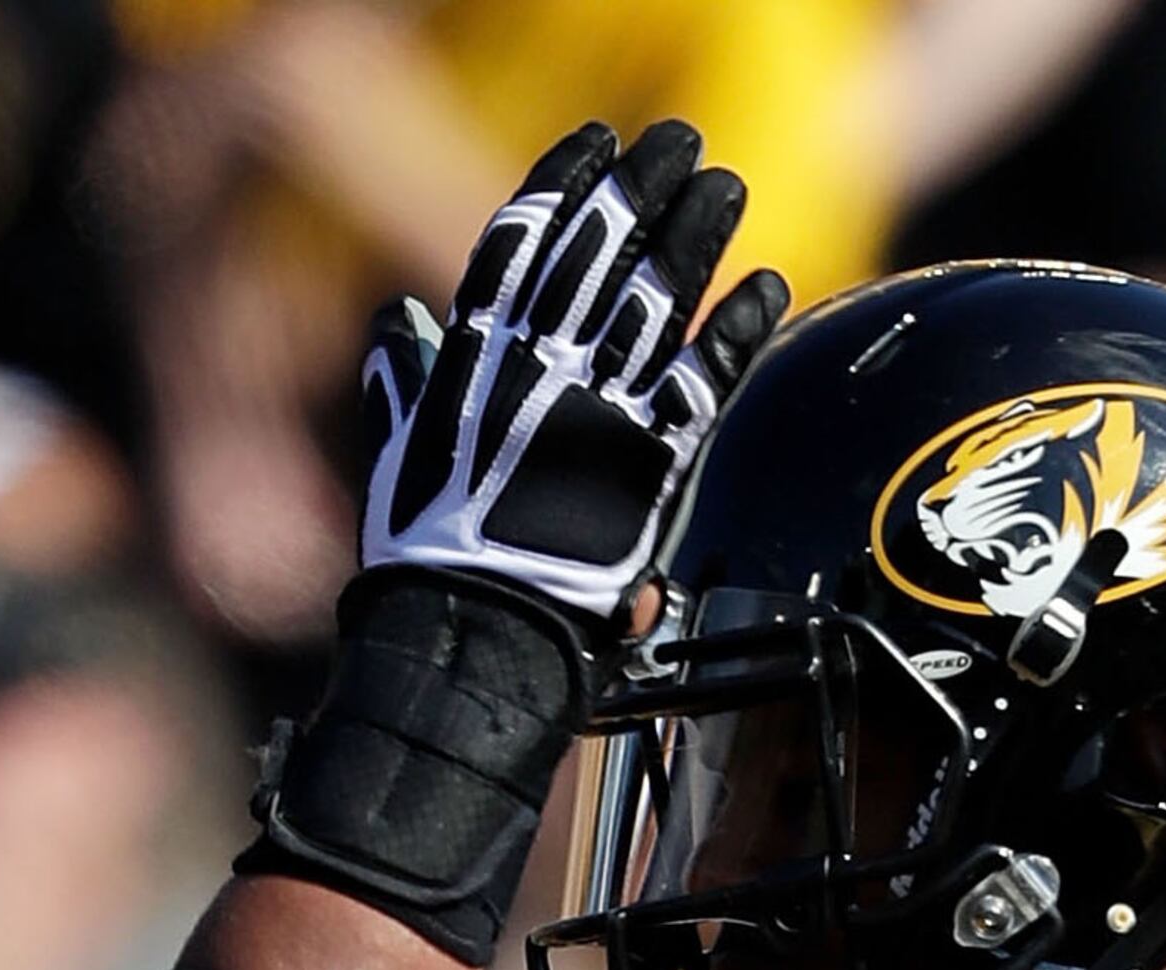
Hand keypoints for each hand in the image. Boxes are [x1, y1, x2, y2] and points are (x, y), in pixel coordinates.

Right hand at [357, 119, 788, 618]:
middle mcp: (541, 367)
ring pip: (659, 297)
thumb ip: (405, 381)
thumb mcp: (397, 454)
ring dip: (697, 234)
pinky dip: (739, 329)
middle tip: (680, 142)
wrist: (476, 633)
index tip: (598, 141)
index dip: (565, 184)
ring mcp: (602, 407)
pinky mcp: (653, 458)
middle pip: (602, 251)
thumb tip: (399, 323)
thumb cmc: (427, 555)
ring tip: (724, 186)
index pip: (523, 242)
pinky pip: (707, 378)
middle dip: (642, 186)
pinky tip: (767, 286)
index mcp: (474, 359)